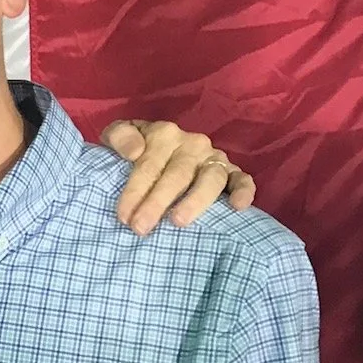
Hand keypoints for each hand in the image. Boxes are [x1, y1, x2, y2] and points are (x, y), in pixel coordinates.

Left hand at [101, 119, 255, 234]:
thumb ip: (119, 136)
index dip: (135, 191)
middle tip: (141, 227)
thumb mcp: (118, 135)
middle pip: (177, 175)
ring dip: (195, 201)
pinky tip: (237, 207)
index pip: (148, 164)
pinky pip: (242, 178)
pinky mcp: (231, 170)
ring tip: (178, 221)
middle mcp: (192, 144)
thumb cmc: (135, 149)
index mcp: (164, 134)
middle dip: (157, 202)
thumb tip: (134, 151)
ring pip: (210, 178)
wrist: (158, 145)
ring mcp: (213, 157)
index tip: (123, 217)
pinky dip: (243, 191)